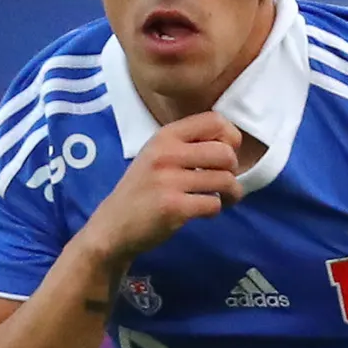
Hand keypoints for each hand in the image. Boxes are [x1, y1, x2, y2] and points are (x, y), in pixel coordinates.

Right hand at [82, 112, 241, 266]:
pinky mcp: (174, 207)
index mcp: (165, 136)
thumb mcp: (156, 156)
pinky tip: (205, 212)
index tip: (227, 153)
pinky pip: (214, 204)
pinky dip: (215, 210)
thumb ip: (186, 145)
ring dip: (232, 192)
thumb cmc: (141, 190)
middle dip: (234, 169)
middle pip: (225, 152)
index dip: (231, 137)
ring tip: (224, 198)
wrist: (113, 226)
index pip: (214, 120)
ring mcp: (169, 181)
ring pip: (224, 180)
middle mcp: (166, 154)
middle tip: (224, 181)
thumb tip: (230, 144)